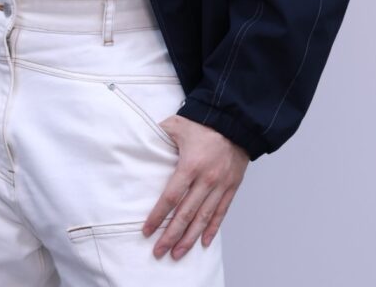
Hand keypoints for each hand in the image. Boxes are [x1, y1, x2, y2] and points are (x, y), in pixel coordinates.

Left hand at [142, 114, 249, 260]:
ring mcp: (220, 185)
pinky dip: (212, 229)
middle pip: (186, 214)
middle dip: (171, 236)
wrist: (235, 121)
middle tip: (159, 252)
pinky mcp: (232, 187)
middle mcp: (206, 180)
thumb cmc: (203, 123)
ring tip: (177, 254)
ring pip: (203, 218)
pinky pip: (221, 212)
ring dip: (189, 238)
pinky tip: (203, 242)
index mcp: (190, 165)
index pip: (170, 197)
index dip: (158, 216)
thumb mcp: (177, 124)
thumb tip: (139, 138)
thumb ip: (158, 133)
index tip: (147, 231)